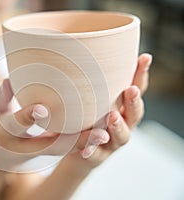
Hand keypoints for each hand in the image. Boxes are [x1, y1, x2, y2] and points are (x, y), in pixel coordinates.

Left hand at [57, 53, 152, 174]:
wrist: (76, 152)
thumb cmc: (83, 121)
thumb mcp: (87, 101)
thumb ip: (87, 84)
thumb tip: (76, 53)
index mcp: (121, 107)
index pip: (135, 89)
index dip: (141, 75)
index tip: (144, 58)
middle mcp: (121, 124)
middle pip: (134, 114)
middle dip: (133, 102)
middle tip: (130, 90)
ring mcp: (111, 142)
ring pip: (121, 136)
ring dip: (118, 127)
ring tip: (112, 117)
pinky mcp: (96, 156)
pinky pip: (95, 155)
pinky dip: (91, 151)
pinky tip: (85, 150)